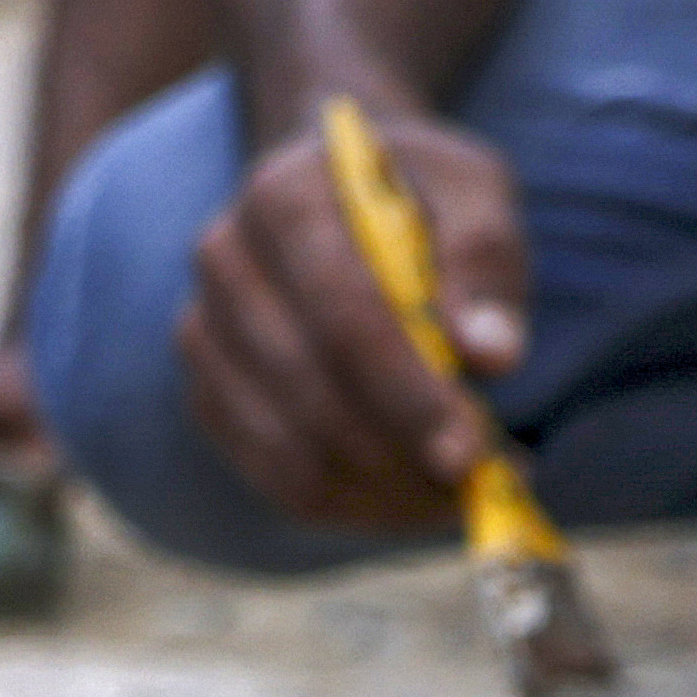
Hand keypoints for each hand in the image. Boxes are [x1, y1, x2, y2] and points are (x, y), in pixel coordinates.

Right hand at [177, 102, 528, 544]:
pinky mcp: (209, 395)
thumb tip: (492, 356)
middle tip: (478, 480)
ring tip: (459, 491)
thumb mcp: (475, 196)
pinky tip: (415, 497)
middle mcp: (226, 262)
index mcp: (286, 196)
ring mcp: (205, 333)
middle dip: (400, 457)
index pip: (341, 316)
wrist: (341, 188)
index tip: (468, 452)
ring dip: (382, 496)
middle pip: (309, 393)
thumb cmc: (422, 194)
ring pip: (289, 456)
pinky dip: (354, 508)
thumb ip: (487, 265)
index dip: (405, 395)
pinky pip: (278, 482)